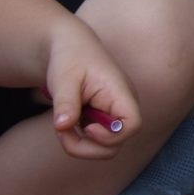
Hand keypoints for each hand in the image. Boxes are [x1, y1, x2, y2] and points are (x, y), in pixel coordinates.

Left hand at [39, 17, 141, 160]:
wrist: (69, 47)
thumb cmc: (69, 58)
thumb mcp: (63, 79)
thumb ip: (65, 103)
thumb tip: (63, 126)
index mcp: (120, 93)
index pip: (132, 125)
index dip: (111, 135)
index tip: (86, 127)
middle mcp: (123, 106)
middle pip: (116, 144)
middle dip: (86, 147)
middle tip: (62, 130)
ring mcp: (114, 115)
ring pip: (105, 147)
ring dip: (80, 145)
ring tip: (61, 126)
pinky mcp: (103, 120)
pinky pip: (96, 141)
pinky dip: (78, 139)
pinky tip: (66, 122)